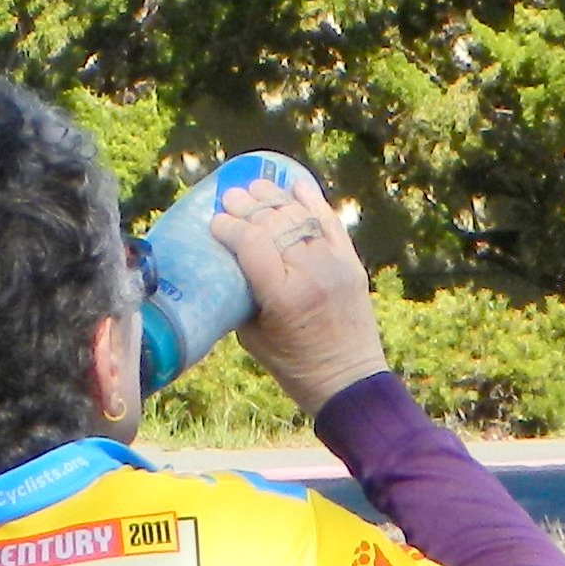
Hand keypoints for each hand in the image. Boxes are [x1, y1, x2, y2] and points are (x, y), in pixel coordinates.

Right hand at [215, 180, 391, 420]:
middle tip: (229, 197)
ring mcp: (335, 265)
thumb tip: (224, 264)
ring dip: (275, 198)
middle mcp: (311, 273)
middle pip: (274, 223)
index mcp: (283, 295)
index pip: (251, 242)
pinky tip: (295, 185)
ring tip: (255, 187)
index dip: (228, 226)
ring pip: (301, 217)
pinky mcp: (351, 263)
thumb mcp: (252, 339)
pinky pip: (330, 223)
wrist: (349, 380)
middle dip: (247, 206)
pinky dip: (312, 202)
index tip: (213, 222)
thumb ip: (240, 298)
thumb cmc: (294, 367)